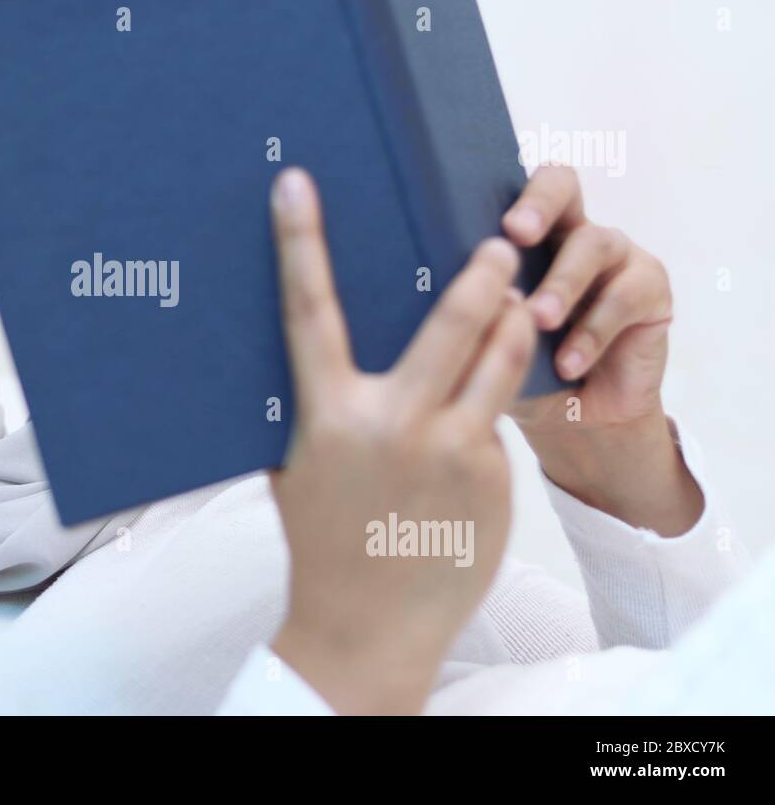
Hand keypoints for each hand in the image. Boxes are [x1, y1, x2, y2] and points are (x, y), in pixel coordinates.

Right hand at [265, 166, 534, 713]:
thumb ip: (313, 406)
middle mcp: (395, 424)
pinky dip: (488, 412)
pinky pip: (497, 421)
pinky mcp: (494, 478)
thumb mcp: (297, 464)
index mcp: (330, 415)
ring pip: (503, 357)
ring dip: (513, 323)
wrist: (367, 626)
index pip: (309, 311)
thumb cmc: (322, 539)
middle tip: (500, 244)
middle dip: (484, 273)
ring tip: (515, 309)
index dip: (300, 242)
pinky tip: (471, 439)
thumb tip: (314, 351)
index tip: (296, 185)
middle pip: (456, 320)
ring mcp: (453, 451)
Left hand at [501, 163, 701, 535]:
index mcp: (530, 234)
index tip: (494, 220)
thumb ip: (477, 310)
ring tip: (538, 320)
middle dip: (539, 205)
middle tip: (515, 234)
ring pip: (592, 245)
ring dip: (561, 284)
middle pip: (563, 185)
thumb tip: (443, 290)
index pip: (519, 187)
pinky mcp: (651, 290)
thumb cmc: (524, 369)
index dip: (512, 192)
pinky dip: (591, 333)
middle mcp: (573, 231)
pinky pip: (624, 297)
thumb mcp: (493, 340)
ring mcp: (617, 256)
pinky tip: (568, 364)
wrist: (578, 420)